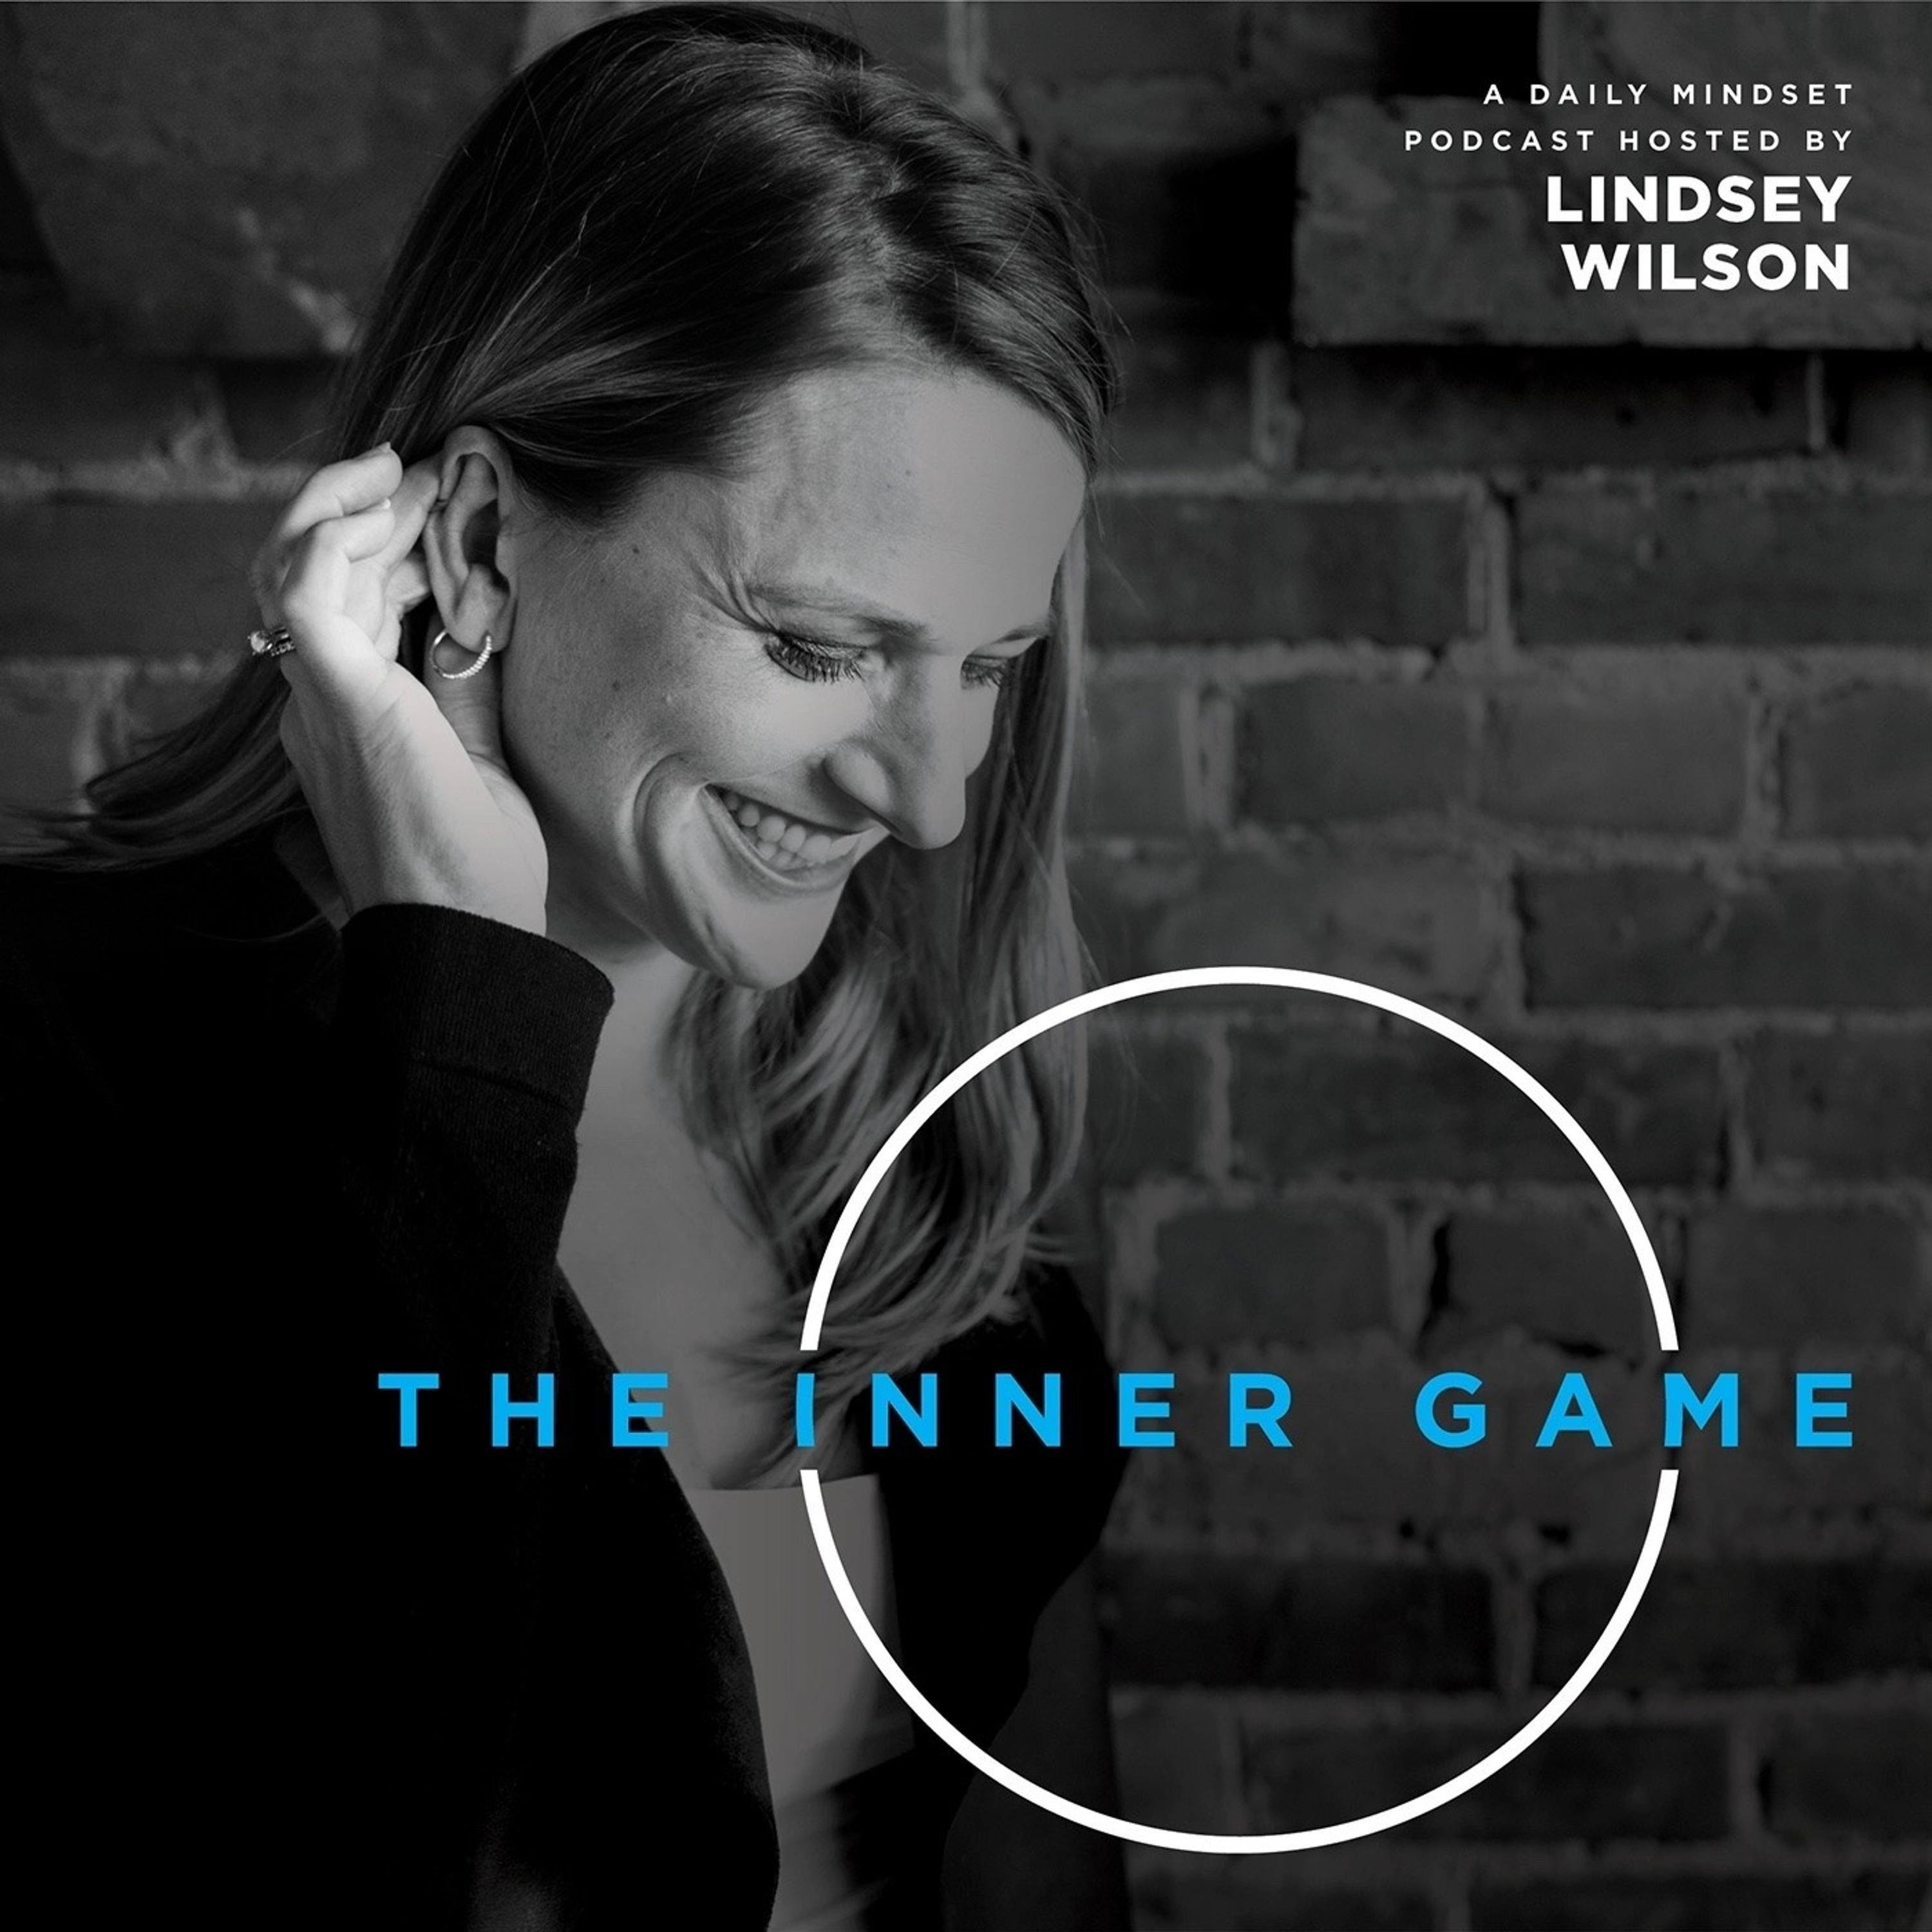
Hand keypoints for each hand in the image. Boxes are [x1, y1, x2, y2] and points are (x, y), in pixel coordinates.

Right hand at [251, 446, 548, 936]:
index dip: (381, 549)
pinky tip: (384, 500)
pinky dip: (336, 532)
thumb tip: (480, 619)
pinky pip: (304, 588)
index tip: (434, 508)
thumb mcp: (477, 755)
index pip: (344, 607)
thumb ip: (466, 687)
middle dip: (366, 513)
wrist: (466, 928)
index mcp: (343, 716)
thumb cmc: (478, 866)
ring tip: (407, 471)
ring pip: (291, 564)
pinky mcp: (334, 693)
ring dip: (348, 507)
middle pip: (313, 575)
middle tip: (424, 472)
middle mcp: (314, 701)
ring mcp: (315, 697)